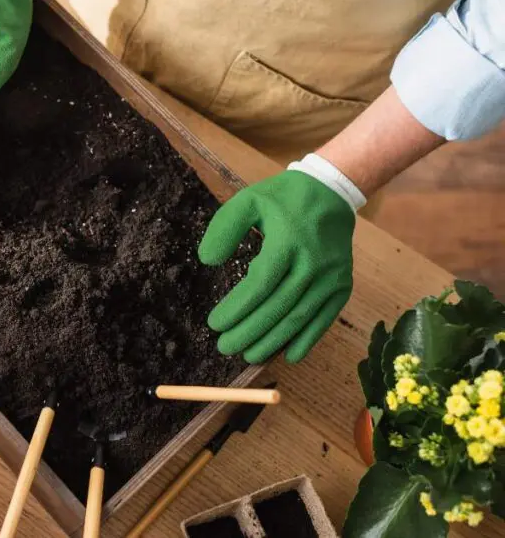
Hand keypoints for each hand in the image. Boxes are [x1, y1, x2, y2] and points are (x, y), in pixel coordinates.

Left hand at [198, 170, 354, 363]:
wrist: (331, 193)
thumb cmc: (282, 199)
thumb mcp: (248, 201)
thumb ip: (224, 228)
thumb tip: (207, 260)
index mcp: (287, 240)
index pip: (259, 283)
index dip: (237, 308)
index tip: (215, 323)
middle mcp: (313, 262)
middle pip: (278, 306)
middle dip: (250, 331)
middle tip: (225, 346)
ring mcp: (331, 277)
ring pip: (299, 317)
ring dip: (273, 340)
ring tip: (248, 354)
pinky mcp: (342, 286)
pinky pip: (324, 319)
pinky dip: (307, 340)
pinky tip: (288, 355)